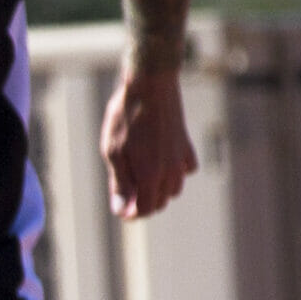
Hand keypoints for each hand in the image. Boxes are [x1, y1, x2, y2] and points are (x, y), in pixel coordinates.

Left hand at [101, 63, 196, 219]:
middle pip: (160, 201)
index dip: (131, 213)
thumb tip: (122, 211)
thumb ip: (120, 183)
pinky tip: (162, 164)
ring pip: (174, 188)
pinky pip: (187, 169)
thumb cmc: (126, 119)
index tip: (119, 207)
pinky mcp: (185, 144)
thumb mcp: (113, 152)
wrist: (150, 86)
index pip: (145, 209)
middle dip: (143, 203)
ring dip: (158, 190)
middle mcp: (171, 170)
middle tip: (124, 192)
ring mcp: (181, 157)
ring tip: (139, 178)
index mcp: (151, 175)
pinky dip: (176, 173)